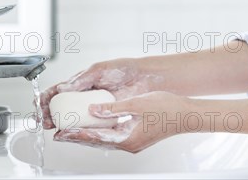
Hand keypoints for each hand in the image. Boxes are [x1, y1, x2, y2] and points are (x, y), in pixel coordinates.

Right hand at [40, 58, 162, 128]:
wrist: (145, 79)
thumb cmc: (125, 69)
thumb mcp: (100, 70)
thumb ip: (81, 79)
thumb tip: (62, 87)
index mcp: (83, 81)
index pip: (59, 89)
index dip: (47, 97)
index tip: (38, 104)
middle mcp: (86, 95)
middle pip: (62, 106)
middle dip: (49, 113)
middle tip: (43, 120)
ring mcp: (94, 106)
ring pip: (72, 117)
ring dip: (60, 123)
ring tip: (53, 126)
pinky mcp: (103, 116)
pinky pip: (88, 124)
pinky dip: (77, 128)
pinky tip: (71, 130)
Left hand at [53, 91, 187, 152]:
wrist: (186, 115)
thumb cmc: (167, 109)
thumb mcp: (138, 104)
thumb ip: (114, 108)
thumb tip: (94, 109)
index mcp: (127, 139)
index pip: (95, 137)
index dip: (77, 134)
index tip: (62, 132)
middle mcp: (128, 144)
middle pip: (97, 141)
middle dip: (78, 136)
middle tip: (61, 132)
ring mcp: (133, 141)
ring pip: (104, 138)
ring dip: (89, 133)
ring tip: (73, 128)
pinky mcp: (137, 136)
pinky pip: (114, 135)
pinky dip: (102, 129)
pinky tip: (97, 122)